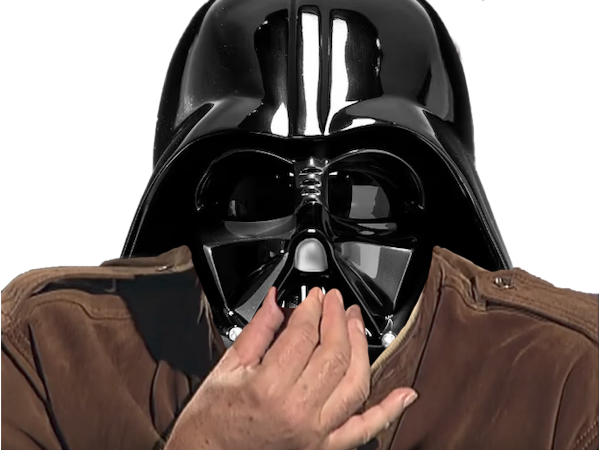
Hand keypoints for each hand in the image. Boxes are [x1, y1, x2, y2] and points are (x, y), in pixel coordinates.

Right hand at [165, 287, 417, 449]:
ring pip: (355, 384)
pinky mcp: (324, 449)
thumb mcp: (227, 369)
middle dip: (337, 320)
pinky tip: (405, 394)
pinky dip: (389, 412)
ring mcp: (316, 434)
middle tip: (335, 301)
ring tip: (355, 324)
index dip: (312, 309)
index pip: (304, 336)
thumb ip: (258, 331)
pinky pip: (364, 430)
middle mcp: (298, 413)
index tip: (314, 297)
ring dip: (360, 349)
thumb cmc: (211, 422)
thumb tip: (277, 301)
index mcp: (269, 389)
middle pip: (333, 354)